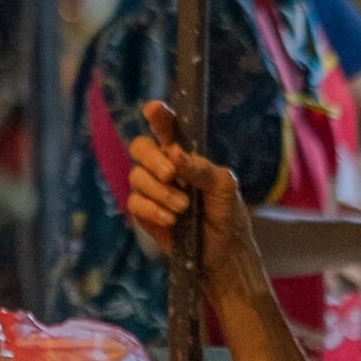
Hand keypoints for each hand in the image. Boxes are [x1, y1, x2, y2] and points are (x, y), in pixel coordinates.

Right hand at [127, 100, 254, 279]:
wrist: (223, 251)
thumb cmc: (226, 213)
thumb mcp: (224, 186)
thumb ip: (201, 168)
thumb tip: (175, 154)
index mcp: (183, 154)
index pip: (166, 129)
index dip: (158, 117)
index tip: (153, 109)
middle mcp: (163, 167)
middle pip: (140, 147)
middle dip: (152, 158)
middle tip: (171, 174)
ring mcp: (151, 189)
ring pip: (136, 176)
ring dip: (160, 191)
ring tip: (183, 207)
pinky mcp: (144, 213)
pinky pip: (135, 202)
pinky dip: (152, 209)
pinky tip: (171, 220)